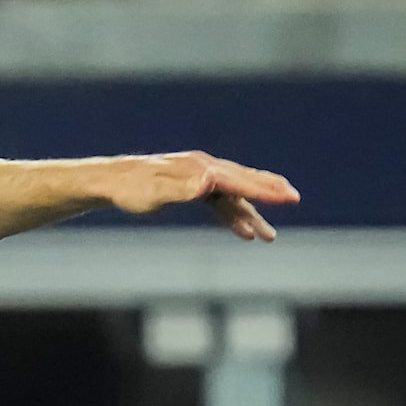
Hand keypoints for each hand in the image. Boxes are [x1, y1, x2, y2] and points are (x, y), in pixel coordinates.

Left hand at [98, 152, 297, 241]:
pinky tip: (241, 231)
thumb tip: (210, 181)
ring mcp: (199, 177)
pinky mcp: (193, 185)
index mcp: (201, 170)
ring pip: (234, 194)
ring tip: (268, 237)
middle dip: (269, 191)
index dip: (265, 190)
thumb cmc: (130, 190)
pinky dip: (232, 215)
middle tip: (294, 199)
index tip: (290, 197)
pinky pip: (220, 201)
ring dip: (252, 213)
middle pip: (244, 180)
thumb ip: (183, 188)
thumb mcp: (155, 193)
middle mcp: (204, 169)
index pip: (239, 181)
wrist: (111, 182)